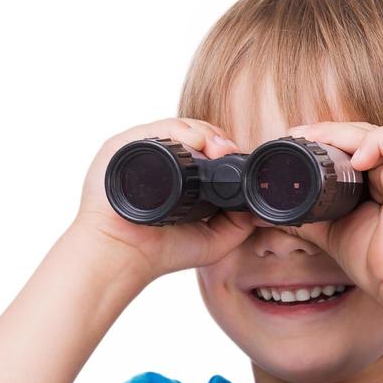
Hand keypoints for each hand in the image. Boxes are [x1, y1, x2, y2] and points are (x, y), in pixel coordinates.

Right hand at [72, 118, 255, 280]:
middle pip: (196, 133)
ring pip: (181, 126)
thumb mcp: (213, 240)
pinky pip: (157, 128)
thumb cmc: (161, 251)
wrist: (124, 256)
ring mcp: (141, 149)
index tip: (237, 158)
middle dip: (218, 139)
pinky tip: (197, 142)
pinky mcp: (123, 145)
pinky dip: (181, 130)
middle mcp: (159, 159)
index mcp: (179, 176)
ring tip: (218, 149)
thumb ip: (238, 224)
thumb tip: (260, 206)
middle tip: (228, 153)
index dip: (225, 149)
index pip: (207, 149)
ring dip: (205, 132)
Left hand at [274, 121, 382, 309]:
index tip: (296, 139)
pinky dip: (371, 143)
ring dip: (343, 133)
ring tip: (316, 141)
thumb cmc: (376, 263)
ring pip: (374, 132)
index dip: (327, 138)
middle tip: (299, 135)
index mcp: (382, 182)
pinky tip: (354, 162)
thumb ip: (310, 216)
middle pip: (362, 133)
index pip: (354, 146)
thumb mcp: (332, 232)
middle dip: (329, 130)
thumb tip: (277, 213)